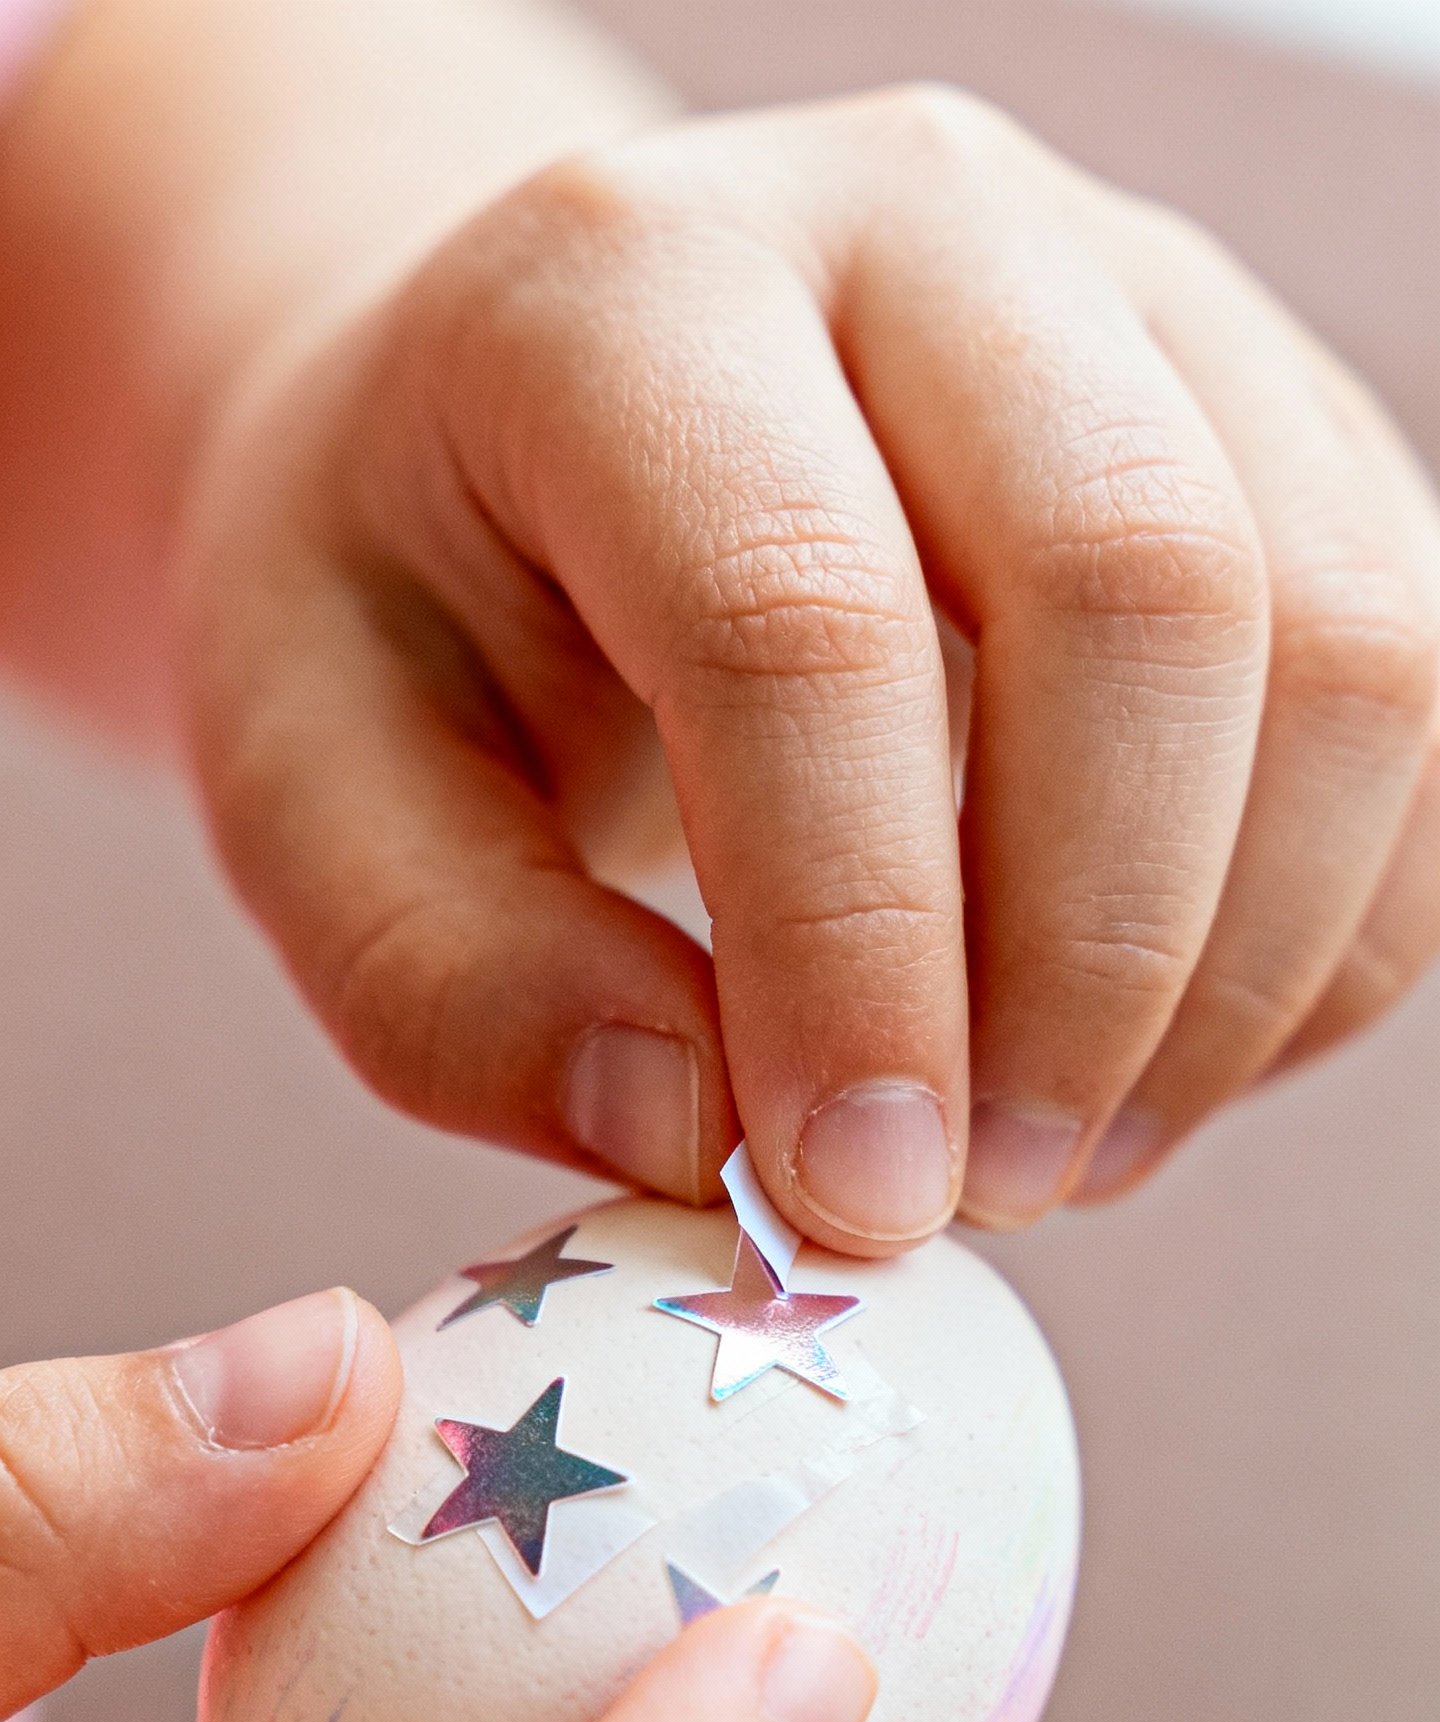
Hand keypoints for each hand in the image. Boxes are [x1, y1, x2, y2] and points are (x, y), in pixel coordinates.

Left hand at [175, 84, 1439, 1250]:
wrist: (545, 436)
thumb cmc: (420, 618)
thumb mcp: (310, 793)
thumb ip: (456, 979)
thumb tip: (700, 1136)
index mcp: (630, 287)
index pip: (797, 610)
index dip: (854, 946)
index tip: (852, 1200)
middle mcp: (927, 228)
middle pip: (1143, 581)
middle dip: (1091, 964)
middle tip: (979, 1199)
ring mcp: (1147, 309)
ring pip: (1346, 643)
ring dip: (1232, 974)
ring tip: (1055, 1158)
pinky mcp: (1282, 435)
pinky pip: (1410, 715)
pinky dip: (1320, 940)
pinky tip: (1146, 1055)